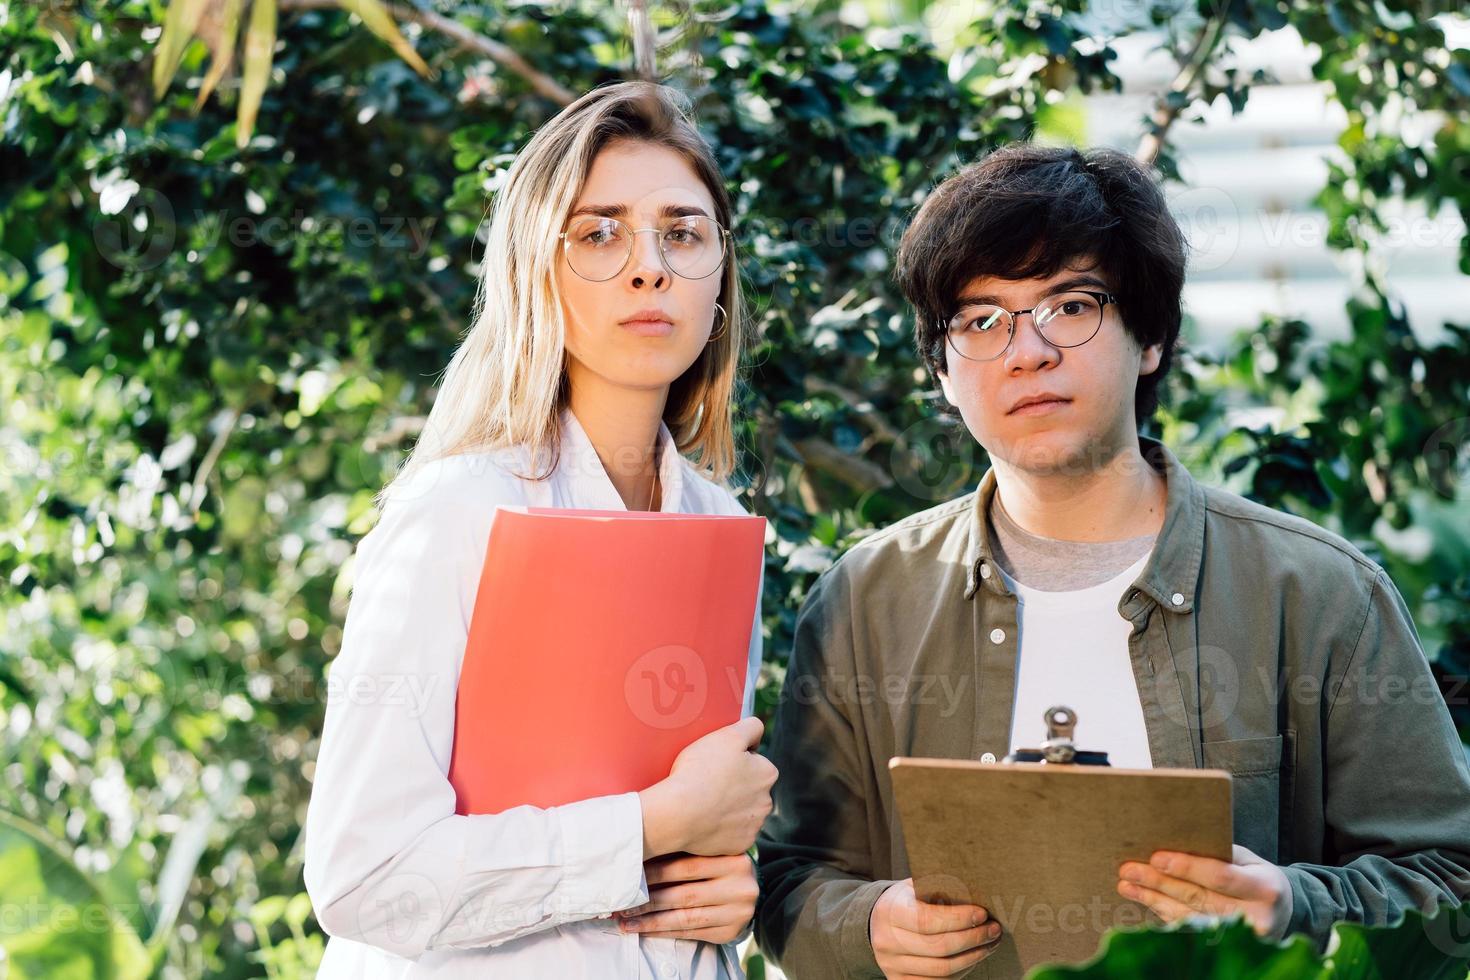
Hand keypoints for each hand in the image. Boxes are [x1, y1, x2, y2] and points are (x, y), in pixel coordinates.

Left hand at [614, 853, 757, 942]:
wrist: (749, 890)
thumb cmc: (719, 866)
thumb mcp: (710, 853)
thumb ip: (684, 852)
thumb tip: (638, 854)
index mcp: (735, 860)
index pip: (687, 867)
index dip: (655, 873)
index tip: (628, 877)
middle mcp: (741, 887)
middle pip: (685, 895)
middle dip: (648, 901)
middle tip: (622, 905)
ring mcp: (738, 912)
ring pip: (685, 918)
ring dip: (651, 921)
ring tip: (626, 922)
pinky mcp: (731, 932)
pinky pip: (691, 933)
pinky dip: (665, 932)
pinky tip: (645, 929)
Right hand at [639, 716, 776, 858]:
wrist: (678, 813)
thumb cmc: (701, 771)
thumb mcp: (728, 735)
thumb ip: (751, 727)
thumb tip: (758, 731)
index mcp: (768, 773)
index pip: (754, 761)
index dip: (734, 759)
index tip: (717, 763)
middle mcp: (766, 802)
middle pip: (749, 788)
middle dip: (734, 785)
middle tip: (708, 782)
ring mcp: (753, 826)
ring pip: (741, 811)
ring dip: (728, 807)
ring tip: (703, 802)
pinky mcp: (739, 845)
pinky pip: (731, 833)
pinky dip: (720, 828)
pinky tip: (704, 820)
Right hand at [870, 878, 1001, 978]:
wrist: (877, 922)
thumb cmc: (906, 900)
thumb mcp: (916, 886)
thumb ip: (939, 887)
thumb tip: (976, 892)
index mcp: (891, 912)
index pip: (927, 920)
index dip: (959, 919)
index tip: (982, 914)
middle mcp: (887, 941)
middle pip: (938, 948)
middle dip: (972, 939)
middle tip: (994, 930)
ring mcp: (892, 966)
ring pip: (941, 970)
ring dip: (972, 958)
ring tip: (989, 944)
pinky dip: (961, 972)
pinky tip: (973, 958)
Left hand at [1117, 844, 1292, 939]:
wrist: (1283, 911)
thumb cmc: (1257, 876)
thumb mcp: (1247, 860)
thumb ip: (1217, 854)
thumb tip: (1172, 842)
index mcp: (1264, 888)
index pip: (1219, 877)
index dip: (1186, 868)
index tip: (1156, 858)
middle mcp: (1255, 917)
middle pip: (1198, 898)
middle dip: (1159, 883)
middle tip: (1129, 869)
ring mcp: (1241, 939)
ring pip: (1187, 916)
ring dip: (1153, 899)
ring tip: (1127, 884)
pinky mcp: (1226, 948)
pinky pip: (1187, 929)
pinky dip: (1162, 913)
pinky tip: (1144, 899)